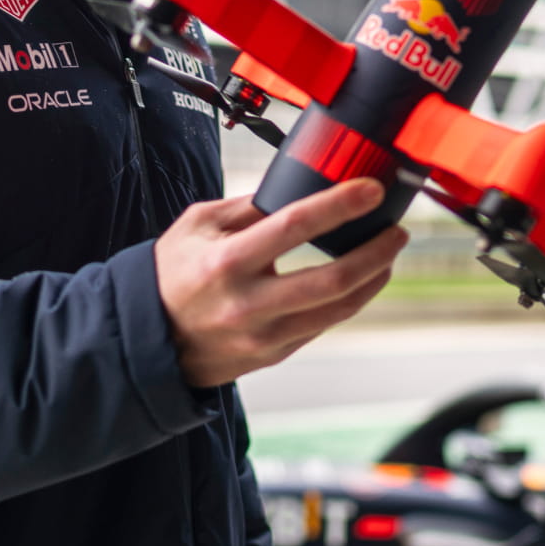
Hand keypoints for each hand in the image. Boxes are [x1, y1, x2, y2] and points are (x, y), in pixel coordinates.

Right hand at [154, 178, 407, 388]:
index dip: (339, 206)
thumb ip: (246, 208)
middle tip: (396, 231)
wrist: (147, 339)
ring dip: (372, 278)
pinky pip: (323, 325)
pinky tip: (358, 280)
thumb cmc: (170, 274)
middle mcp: (248, 304)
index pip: (294, 227)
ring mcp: (263, 336)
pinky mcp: (274, 354)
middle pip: (332, 279)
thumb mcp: (196, 226)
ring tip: (387, 254)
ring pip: (337, 308)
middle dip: (376, 253)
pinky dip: (347, 300)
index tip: (370, 190)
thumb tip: (297, 191)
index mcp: (226, 263)